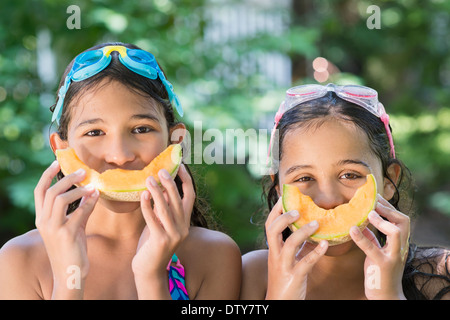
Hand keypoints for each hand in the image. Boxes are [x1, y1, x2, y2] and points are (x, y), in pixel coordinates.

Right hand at [34, 161, 98, 296]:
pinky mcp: (66, 235)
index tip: (57, 162)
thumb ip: (80, 208)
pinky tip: (96, 197)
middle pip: (51, 191)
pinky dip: (88, 202)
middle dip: (67, 178)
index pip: (40, 191)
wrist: (70, 273)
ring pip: (60, 199)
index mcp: (42, 218)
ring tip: (91, 185)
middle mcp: (44, 222)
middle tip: (83, 171)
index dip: (47, 175)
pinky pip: (78, 212)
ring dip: (78, 189)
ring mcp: (53, 228)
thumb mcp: (74, 225)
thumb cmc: (72, 248)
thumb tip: (91, 190)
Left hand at [132, 165, 193, 279]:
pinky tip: (142, 196)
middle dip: (170, 183)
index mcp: (185, 222)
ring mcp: (173, 235)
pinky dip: (147, 206)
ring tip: (149, 179)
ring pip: (165, 209)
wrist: (149, 269)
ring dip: (156, 192)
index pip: (190, 197)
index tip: (180, 166)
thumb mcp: (161, 223)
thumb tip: (159, 188)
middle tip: (161, 171)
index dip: (186, 180)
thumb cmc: (153, 244)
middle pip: (178, 200)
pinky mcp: (161, 241)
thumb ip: (163, 209)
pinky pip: (153, 219)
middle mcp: (183, 228)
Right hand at [265, 198, 327, 299]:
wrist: (279, 304)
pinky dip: (316, 252)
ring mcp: (283, 266)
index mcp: (273, 249)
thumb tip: (310, 231)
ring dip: (303, 232)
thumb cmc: (285, 282)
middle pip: (272, 230)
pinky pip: (305, 262)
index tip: (285, 198)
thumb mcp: (287, 261)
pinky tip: (326, 245)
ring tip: (317, 224)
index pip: (270, 225)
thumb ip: (296, 247)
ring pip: (289, 244)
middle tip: (298, 209)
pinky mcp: (294, 277)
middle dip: (284, 217)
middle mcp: (275, 255)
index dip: (276, 210)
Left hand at [350, 195, 409, 299]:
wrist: (385, 297)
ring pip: (396, 232)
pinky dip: (362, 237)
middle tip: (373, 203)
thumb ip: (373, 238)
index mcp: (399, 243)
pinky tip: (352, 229)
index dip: (389, 207)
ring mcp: (393, 257)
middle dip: (389, 209)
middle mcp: (400, 248)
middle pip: (404, 222)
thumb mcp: (378, 252)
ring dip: (382, 220)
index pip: (401, 220)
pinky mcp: (383, 265)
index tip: (376, 198)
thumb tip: (362, 224)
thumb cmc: (380, 273)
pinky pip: (372, 249)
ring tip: (368, 213)